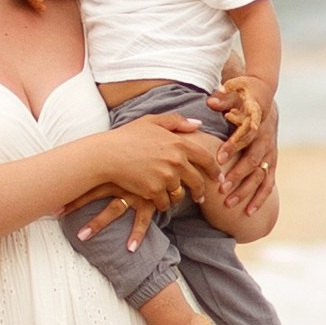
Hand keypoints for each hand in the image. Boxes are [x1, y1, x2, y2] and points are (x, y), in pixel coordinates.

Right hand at [74, 112, 219, 248]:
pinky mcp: (154, 191)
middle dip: (200, 191)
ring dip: (177, 196)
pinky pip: (165, 203)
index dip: (215, 170)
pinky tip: (157, 199)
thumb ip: (176, 122)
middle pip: (197, 181)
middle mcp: (176, 161)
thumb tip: (198, 124)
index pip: (206, 159)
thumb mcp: (152, 121)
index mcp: (179, 143)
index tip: (218, 178)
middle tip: (200, 197)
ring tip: (171, 195)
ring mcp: (166, 177)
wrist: (107, 154)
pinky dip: (162, 203)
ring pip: (180, 194)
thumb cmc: (128, 136)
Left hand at [216, 79, 277, 210]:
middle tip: (221, 189)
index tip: (219, 159)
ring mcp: (270, 154)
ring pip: (259, 176)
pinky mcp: (271, 163)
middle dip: (236, 176)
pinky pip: (267, 184)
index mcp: (257, 125)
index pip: (245, 137)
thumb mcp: (237, 93)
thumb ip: (223, 98)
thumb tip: (211, 100)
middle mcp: (265, 142)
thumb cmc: (245, 99)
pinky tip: (249, 212)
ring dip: (245, 191)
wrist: (264, 101)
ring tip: (228, 204)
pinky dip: (259, 199)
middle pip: (252, 161)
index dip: (232, 147)